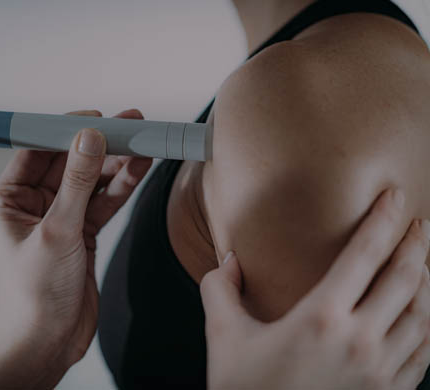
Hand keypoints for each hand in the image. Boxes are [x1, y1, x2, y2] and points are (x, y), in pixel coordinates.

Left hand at [0, 109, 151, 388]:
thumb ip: (77, 183)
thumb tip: (90, 139)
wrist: (50, 340)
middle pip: (69, 162)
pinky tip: (140, 168)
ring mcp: (60, 217)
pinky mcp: (82, 231)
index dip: (66, 131)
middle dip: (99, 145)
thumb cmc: (36, 294)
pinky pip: (103, 201)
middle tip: (130, 126)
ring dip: (116, 163)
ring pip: (91, 181)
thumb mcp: (57, 231)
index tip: (96, 119)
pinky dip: (122, 186)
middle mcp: (33, 204)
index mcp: (9, 199)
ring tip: (143, 143)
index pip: (37, 151)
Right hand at [201, 188, 429, 389]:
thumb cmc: (243, 389)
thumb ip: (219, 289)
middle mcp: (359, 342)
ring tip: (423, 262)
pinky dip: (429, 327)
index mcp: (321, 318)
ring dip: (427, 283)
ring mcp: (380, 373)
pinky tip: (424, 316)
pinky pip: (424, 354)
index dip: (383, 220)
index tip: (394, 197)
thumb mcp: (223, 335)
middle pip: (405, 280)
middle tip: (419, 223)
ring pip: (423, 316)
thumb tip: (227, 260)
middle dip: (416, 244)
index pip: (364, 255)